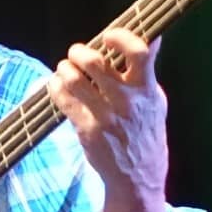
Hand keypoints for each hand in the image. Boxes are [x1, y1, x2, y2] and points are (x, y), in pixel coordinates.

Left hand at [47, 28, 168, 198]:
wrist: (138, 175)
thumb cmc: (145, 130)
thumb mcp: (155, 100)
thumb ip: (149, 70)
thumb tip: (155, 36)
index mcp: (147, 90)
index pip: (139, 53)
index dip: (121, 37)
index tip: (108, 37)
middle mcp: (127, 102)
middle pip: (95, 63)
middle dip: (79, 52)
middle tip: (76, 53)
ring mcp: (105, 117)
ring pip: (74, 79)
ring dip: (64, 68)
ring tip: (65, 69)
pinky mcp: (87, 130)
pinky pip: (63, 100)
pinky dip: (55, 86)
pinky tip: (57, 85)